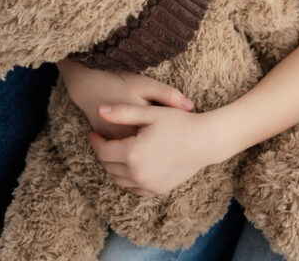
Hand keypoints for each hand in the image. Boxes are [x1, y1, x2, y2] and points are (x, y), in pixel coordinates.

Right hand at [57, 58, 191, 139]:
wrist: (88, 85)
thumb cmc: (120, 82)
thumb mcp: (147, 85)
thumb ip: (168, 96)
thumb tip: (190, 107)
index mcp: (138, 127)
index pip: (164, 140)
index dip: (175, 134)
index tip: (182, 126)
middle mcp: (125, 141)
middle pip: (152, 150)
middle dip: (163, 144)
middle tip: (172, 132)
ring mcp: (115, 145)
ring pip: (138, 153)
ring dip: (150, 149)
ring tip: (161, 136)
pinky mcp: (109, 144)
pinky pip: (126, 152)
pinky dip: (137, 148)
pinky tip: (147, 137)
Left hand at [90, 104, 217, 195]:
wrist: (205, 141)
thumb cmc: (179, 122)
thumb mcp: (150, 113)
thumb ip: (122, 112)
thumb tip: (99, 110)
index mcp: (132, 153)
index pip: (103, 151)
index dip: (95, 141)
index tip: (93, 133)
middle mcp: (137, 174)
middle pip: (109, 167)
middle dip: (103, 153)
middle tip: (104, 141)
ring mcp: (147, 184)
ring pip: (119, 180)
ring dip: (113, 167)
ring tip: (116, 152)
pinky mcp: (157, 190)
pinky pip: (133, 188)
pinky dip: (127, 179)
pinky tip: (132, 165)